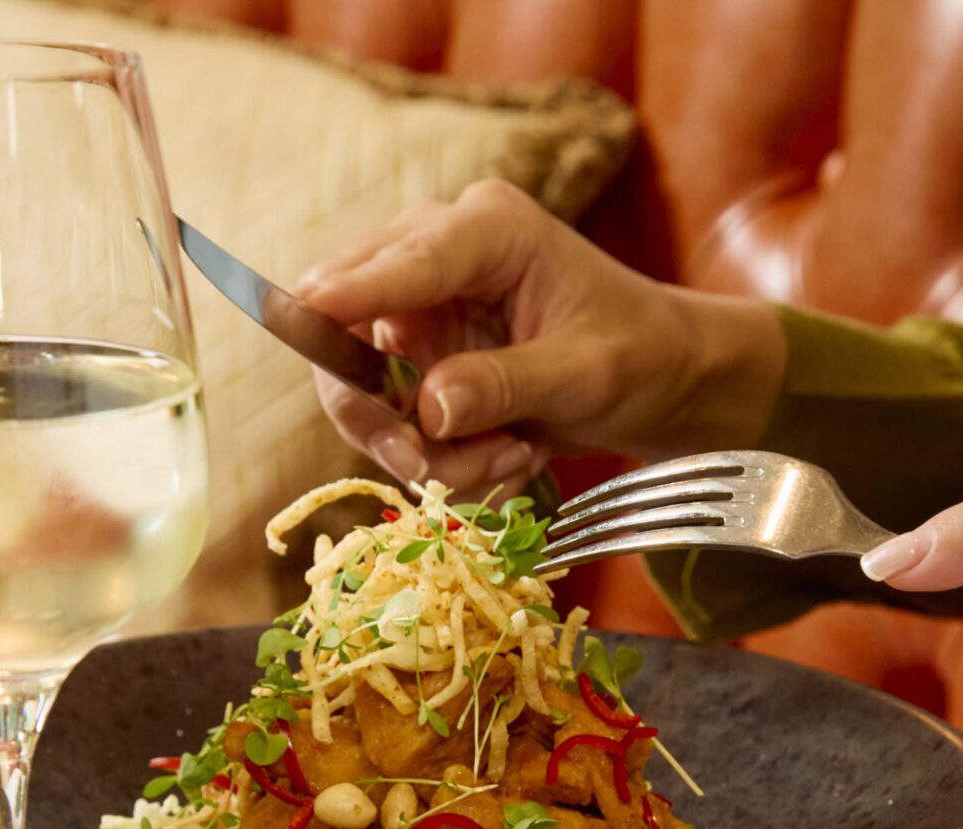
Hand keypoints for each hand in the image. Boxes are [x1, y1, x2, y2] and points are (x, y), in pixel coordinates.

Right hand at [295, 179, 784, 492]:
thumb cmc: (640, 356)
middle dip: (380, 412)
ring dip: (422, 447)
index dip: (348, 294)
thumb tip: (428, 409)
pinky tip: (503, 454)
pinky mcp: (418, 354)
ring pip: (361, 386)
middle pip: (349, 324)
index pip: (402, 262)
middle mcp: (439, 253)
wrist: (663, 378)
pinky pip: (389, 417)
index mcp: (488, 229)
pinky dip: (437, 453)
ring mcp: (420, 306)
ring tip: (503, 462)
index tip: (299, 312)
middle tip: (426, 466)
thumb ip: (505, 385)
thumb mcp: (586, 374)